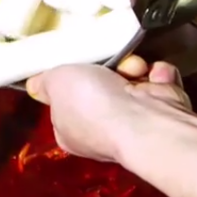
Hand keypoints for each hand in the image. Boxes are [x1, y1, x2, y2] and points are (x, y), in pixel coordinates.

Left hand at [25, 56, 193, 164]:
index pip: (66, 102)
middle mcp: (102, 131)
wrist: (144, 120)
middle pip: (101, 86)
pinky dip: (159, 76)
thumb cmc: (93, 105)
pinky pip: (158, 82)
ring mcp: (135, 123)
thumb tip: (33, 85)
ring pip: (132, 79)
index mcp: (71, 131)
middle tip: (109, 64)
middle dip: (108, 69)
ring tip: (135, 70)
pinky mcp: (163, 112)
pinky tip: (156, 78)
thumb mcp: (56, 84)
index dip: (70, 82)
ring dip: (135, 67)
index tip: (76, 66)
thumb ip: (44, 82)